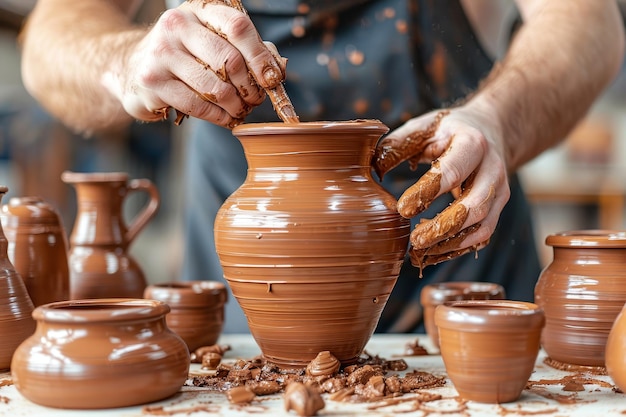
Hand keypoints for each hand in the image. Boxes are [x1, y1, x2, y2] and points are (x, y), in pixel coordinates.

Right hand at [102, 0, 285, 127]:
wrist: (130, 66)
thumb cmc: (184, 55)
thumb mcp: (211, 41)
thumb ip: (246, 49)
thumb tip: (277, 69)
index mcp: (198, 10)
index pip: (238, 27)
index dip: (261, 56)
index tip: (272, 78)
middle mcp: (176, 26)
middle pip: (229, 60)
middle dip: (250, 87)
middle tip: (255, 100)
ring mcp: (161, 54)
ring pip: (215, 87)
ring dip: (236, 105)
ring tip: (241, 110)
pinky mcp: (152, 83)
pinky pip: (197, 106)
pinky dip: (218, 117)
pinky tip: (225, 118)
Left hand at [373, 106, 509, 268]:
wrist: (489, 130)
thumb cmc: (447, 131)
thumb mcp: (424, 128)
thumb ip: (397, 145)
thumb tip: (372, 169)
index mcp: (473, 143)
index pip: (452, 171)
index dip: (427, 192)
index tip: (402, 209)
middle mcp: (493, 169)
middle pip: (475, 205)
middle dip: (444, 226)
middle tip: (414, 241)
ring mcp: (499, 191)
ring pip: (482, 226)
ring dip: (451, 243)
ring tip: (420, 253)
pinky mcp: (497, 208)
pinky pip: (482, 235)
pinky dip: (458, 248)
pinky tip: (433, 255)